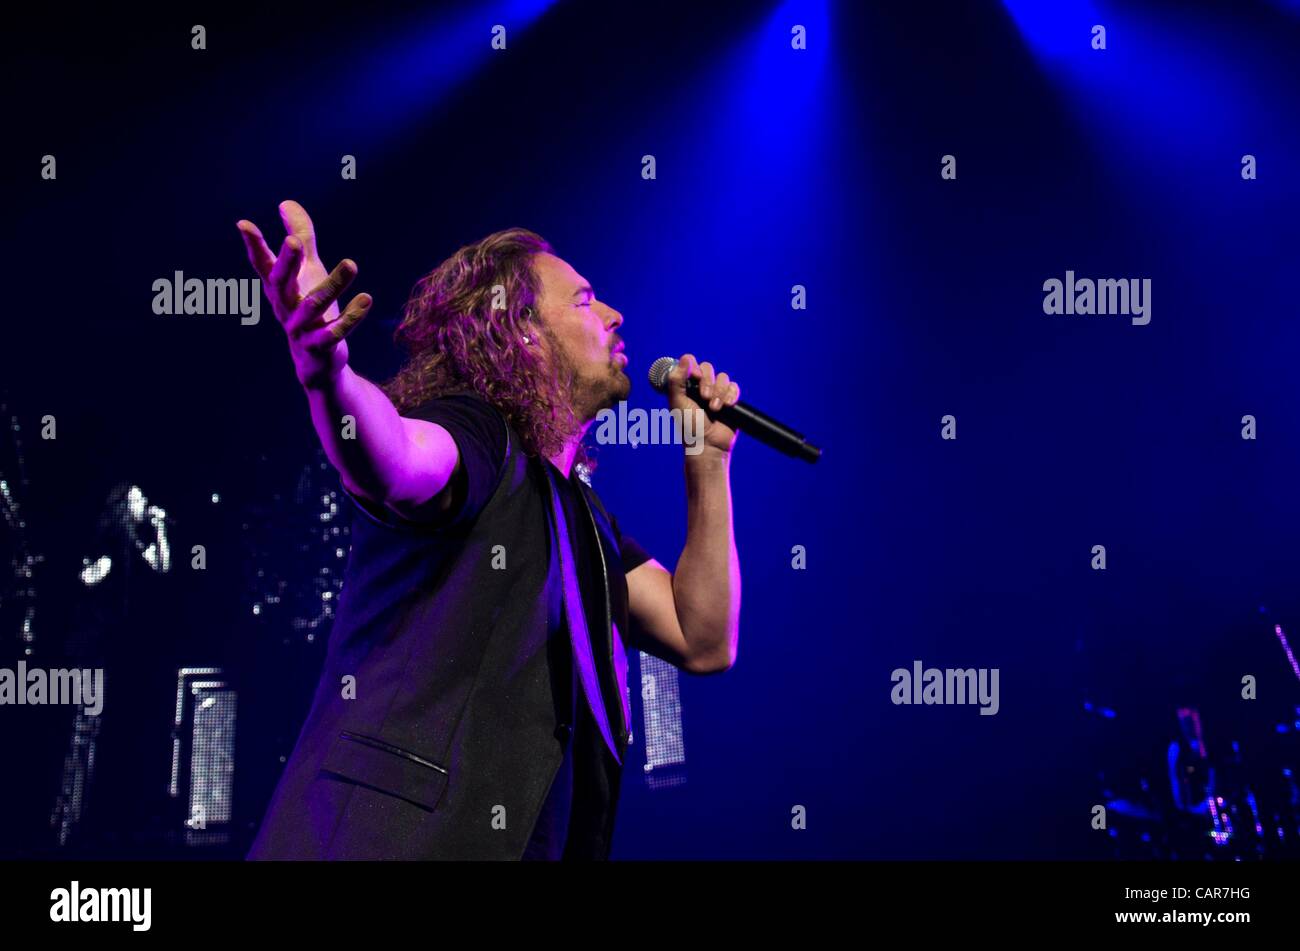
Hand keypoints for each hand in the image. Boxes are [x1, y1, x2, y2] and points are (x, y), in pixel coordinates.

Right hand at [236, 200, 371, 389]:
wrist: (318, 363)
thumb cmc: (310, 310)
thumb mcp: (308, 271)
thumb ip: (300, 237)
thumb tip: (286, 203)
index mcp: (280, 288)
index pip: (263, 264)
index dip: (253, 245)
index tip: (243, 224)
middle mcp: (285, 307)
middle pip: (281, 283)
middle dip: (288, 263)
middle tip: (295, 242)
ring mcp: (301, 329)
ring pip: (313, 306)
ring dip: (333, 285)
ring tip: (352, 263)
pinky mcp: (319, 347)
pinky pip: (333, 333)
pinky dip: (351, 317)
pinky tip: (366, 298)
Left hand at [664, 353, 741, 455]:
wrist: (709, 445)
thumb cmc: (689, 427)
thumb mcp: (678, 403)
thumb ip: (676, 380)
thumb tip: (686, 358)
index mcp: (685, 386)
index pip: (690, 364)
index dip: (694, 367)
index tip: (695, 377)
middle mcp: (700, 387)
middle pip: (708, 367)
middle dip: (708, 382)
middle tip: (704, 397)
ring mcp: (716, 392)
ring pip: (722, 377)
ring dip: (719, 392)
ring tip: (715, 408)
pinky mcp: (730, 400)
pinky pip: (734, 387)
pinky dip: (731, 395)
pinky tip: (726, 407)